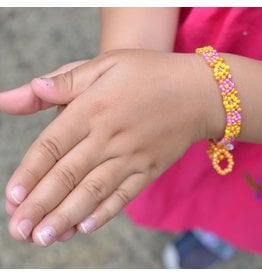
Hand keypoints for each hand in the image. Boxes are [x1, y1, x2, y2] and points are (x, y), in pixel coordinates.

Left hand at [4, 49, 206, 245]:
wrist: (198, 91)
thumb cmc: (148, 73)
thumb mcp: (104, 64)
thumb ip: (61, 82)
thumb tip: (16, 94)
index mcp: (92, 108)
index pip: (51, 146)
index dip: (29, 173)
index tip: (12, 198)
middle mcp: (109, 137)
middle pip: (67, 175)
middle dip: (40, 205)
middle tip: (19, 230)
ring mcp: (132, 156)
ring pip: (93, 191)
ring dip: (66, 216)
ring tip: (44, 237)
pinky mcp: (150, 169)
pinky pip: (124, 195)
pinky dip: (104, 213)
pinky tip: (84, 227)